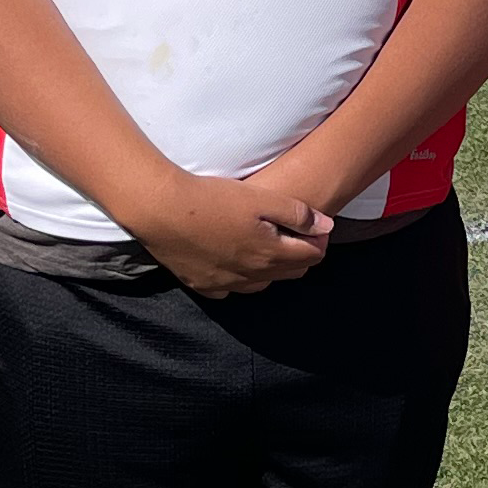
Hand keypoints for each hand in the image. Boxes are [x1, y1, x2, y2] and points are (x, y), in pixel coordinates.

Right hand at [133, 168, 335, 298]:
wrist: (161, 210)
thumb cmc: (212, 199)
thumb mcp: (261, 198)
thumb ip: (297, 214)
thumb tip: (327, 227)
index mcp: (270, 255)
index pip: (311, 257)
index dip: (318, 241)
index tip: (315, 227)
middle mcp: (251, 276)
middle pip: (289, 272)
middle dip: (299, 255)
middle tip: (294, 235)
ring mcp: (225, 284)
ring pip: (261, 284)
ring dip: (270, 268)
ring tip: (265, 247)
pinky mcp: (201, 285)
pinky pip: (230, 289)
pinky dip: (238, 278)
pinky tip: (232, 261)